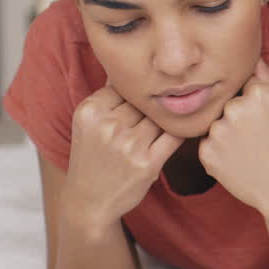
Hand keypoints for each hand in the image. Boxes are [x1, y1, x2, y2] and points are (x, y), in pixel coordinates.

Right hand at [64, 86, 182, 227]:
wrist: (89, 201)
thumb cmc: (92, 158)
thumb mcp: (88, 123)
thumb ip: (108, 96)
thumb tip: (131, 67)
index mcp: (90, 111)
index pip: (125, 87)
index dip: (136, 94)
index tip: (140, 102)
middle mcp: (108, 126)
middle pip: (144, 102)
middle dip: (150, 108)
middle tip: (152, 117)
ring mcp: (129, 145)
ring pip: (160, 117)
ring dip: (165, 121)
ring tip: (163, 126)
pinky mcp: (148, 163)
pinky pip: (174, 137)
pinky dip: (178, 132)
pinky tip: (179, 131)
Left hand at [199, 58, 268, 221]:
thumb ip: (264, 78)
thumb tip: (251, 55)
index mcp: (258, 93)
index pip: (244, 84)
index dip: (254, 102)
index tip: (265, 119)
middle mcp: (235, 107)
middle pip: (228, 103)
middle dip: (238, 117)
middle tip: (258, 139)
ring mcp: (218, 131)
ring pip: (216, 123)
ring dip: (226, 134)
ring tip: (249, 151)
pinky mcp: (205, 152)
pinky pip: (207, 144)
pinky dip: (218, 152)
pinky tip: (237, 162)